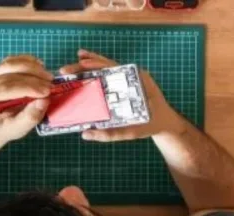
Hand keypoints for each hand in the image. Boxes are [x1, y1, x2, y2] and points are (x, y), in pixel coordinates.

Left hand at [0, 55, 52, 146]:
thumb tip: (43, 101)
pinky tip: (40, 67)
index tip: (47, 91)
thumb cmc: (2, 130)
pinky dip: (27, 61)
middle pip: (8, 73)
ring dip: (32, 67)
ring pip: (10, 64)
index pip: (6, 88)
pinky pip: (11, 61)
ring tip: (48, 76)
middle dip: (33, 77)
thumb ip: (29, 118)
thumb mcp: (16, 130)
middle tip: (51, 84)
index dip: (28, 87)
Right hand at [59, 49, 190, 141]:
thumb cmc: (152, 125)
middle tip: (66, 69)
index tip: (81, 64)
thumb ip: (111, 134)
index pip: (114, 68)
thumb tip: (85, 134)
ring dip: (88, 65)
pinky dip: (95, 71)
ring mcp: (128, 78)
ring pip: (106, 68)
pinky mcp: (125, 84)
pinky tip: (83, 68)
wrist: (167, 123)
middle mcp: (132, 75)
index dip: (96, 64)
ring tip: (70, 66)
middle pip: (106, 66)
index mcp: (137, 80)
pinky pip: (109, 75)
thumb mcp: (132, 131)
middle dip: (85, 65)